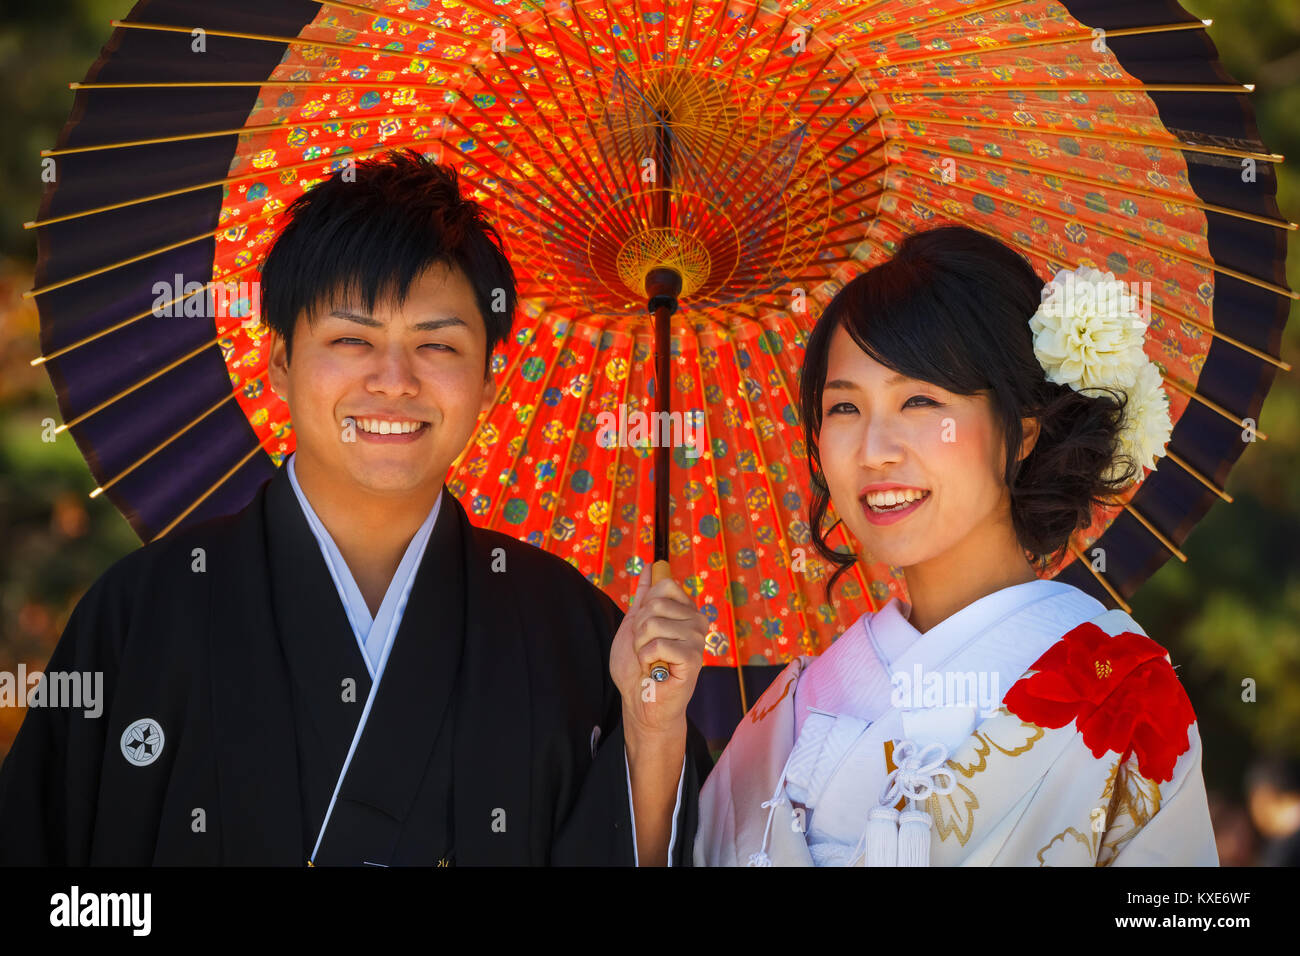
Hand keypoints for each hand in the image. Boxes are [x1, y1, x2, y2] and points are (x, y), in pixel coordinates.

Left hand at [609, 562, 706, 739]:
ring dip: (641, 647)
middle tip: (646, 650)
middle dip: (639, 630)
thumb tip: (651, 566)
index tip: (645, 629)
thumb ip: (645, 596)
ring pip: (654, 624)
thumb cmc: (637, 666)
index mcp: (686, 611)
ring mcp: (698, 639)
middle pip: (655, 604)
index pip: (665, 585)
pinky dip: (647, 659)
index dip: (645, 607)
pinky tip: (656, 670)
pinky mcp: (694, 658)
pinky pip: (658, 645)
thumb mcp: (635, 624)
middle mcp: (697, 621)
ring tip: (651, 661)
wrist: (640, 700)